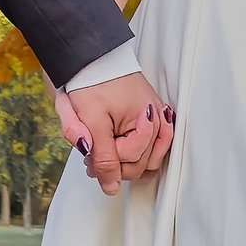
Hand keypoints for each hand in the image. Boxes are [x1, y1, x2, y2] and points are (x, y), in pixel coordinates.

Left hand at [53, 68, 173, 192]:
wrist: (89, 58)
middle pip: (138, 164)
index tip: (88, 153)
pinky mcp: (150, 116)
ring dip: (121, 157)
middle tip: (91, 149)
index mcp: (147, 120)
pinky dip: (132, 150)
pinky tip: (116, 143)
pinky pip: (148, 146)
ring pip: (143, 158)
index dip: (105, 161)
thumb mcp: (91, 121)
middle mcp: (157, 120)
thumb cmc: (91, 82)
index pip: (129, 161)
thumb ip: (102, 156)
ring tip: (102, 144)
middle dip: (112, 160)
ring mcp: (155, 118)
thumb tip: (111, 188)